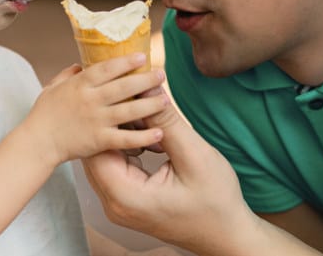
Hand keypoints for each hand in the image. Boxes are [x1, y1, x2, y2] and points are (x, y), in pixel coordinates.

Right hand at [23, 53, 168, 165]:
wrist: (36, 144)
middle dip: (145, 79)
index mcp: (80, 84)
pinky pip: (125, 139)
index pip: (107, 68)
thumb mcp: (52, 87)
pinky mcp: (99, 141)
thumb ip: (68, 74)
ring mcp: (96, 121)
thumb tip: (80, 64)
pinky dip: (143, 137)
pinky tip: (159, 134)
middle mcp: (90, 100)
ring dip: (150, 105)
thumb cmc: (44, 115)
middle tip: (162, 74)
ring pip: (129, 111)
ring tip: (166, 100)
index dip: (126, 61)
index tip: (144, 56)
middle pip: (123, 86)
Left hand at [82, 96, 261, 254]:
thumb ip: (166, 122)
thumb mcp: (194, 155)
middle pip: (96, 151)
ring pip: (106, 156)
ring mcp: (119, 204)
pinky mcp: (127, 199)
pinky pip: (117, 165)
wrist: (226, 234)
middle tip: (132, 96)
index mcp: (125, 196)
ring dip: (122, 132)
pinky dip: (129, 145)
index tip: (123, 92)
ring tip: (144, 112)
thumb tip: (146, 88)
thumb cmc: (215, 201)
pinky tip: (150, 133)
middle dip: (113, 121)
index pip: (96, 147)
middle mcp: (115, 203)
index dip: (107, 116)